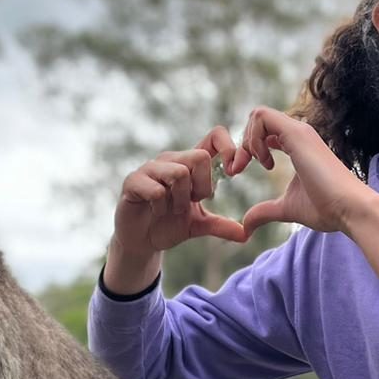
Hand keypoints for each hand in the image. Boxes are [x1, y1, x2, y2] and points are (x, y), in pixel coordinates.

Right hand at [112, 126, 248, 259]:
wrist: (140, 241)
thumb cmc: (168, 225)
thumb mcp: (199, 226)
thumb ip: (221, 226)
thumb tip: (246, 234)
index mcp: (190, 164)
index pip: (214, 136)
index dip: (228, 147)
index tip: (233, 172)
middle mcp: (171, 160)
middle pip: (200, 157)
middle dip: (201, 188)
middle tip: (189, 204)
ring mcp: (150, 169)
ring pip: (179, 173)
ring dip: (179, 201)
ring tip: (170, 210)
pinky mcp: (133, 181)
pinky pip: (157, 190)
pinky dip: (161, 208)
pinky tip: (155, 212)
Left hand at [231, 107, 375, 238]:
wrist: (349, 209)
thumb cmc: (326, 209)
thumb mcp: (286, 208)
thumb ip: (264, 212)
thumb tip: (244, 225)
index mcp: (296, 145)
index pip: (265, 131)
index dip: (246, 148)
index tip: (238, 171)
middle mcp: (298, 133)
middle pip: (258, 120)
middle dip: (241, 143)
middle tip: (237, 169)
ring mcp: (299, 131)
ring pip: (259, 114)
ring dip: (246, 139)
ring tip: (251, 163)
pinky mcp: (297, 134)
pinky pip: (262, 117)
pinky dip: (253, 137)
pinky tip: (262, 160)